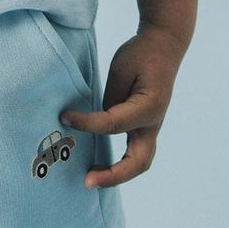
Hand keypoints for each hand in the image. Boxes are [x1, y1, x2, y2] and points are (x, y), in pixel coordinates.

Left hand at [59, 23, 187, 188]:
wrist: (163, 46)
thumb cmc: (141, 54)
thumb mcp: (121, 70)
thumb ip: (111, 100)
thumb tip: (97, 123)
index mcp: (148, 107)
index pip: (112, 124)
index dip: (87, 124)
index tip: (65, 118)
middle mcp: (153, 123)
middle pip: (138, 162)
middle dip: (112, 176)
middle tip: (86, 181)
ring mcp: (151, 127)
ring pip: (139, 163)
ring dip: (116, 175)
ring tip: (90, 178)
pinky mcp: (145, 127)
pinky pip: (134, 153)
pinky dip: (119, 164)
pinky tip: (99, 164)